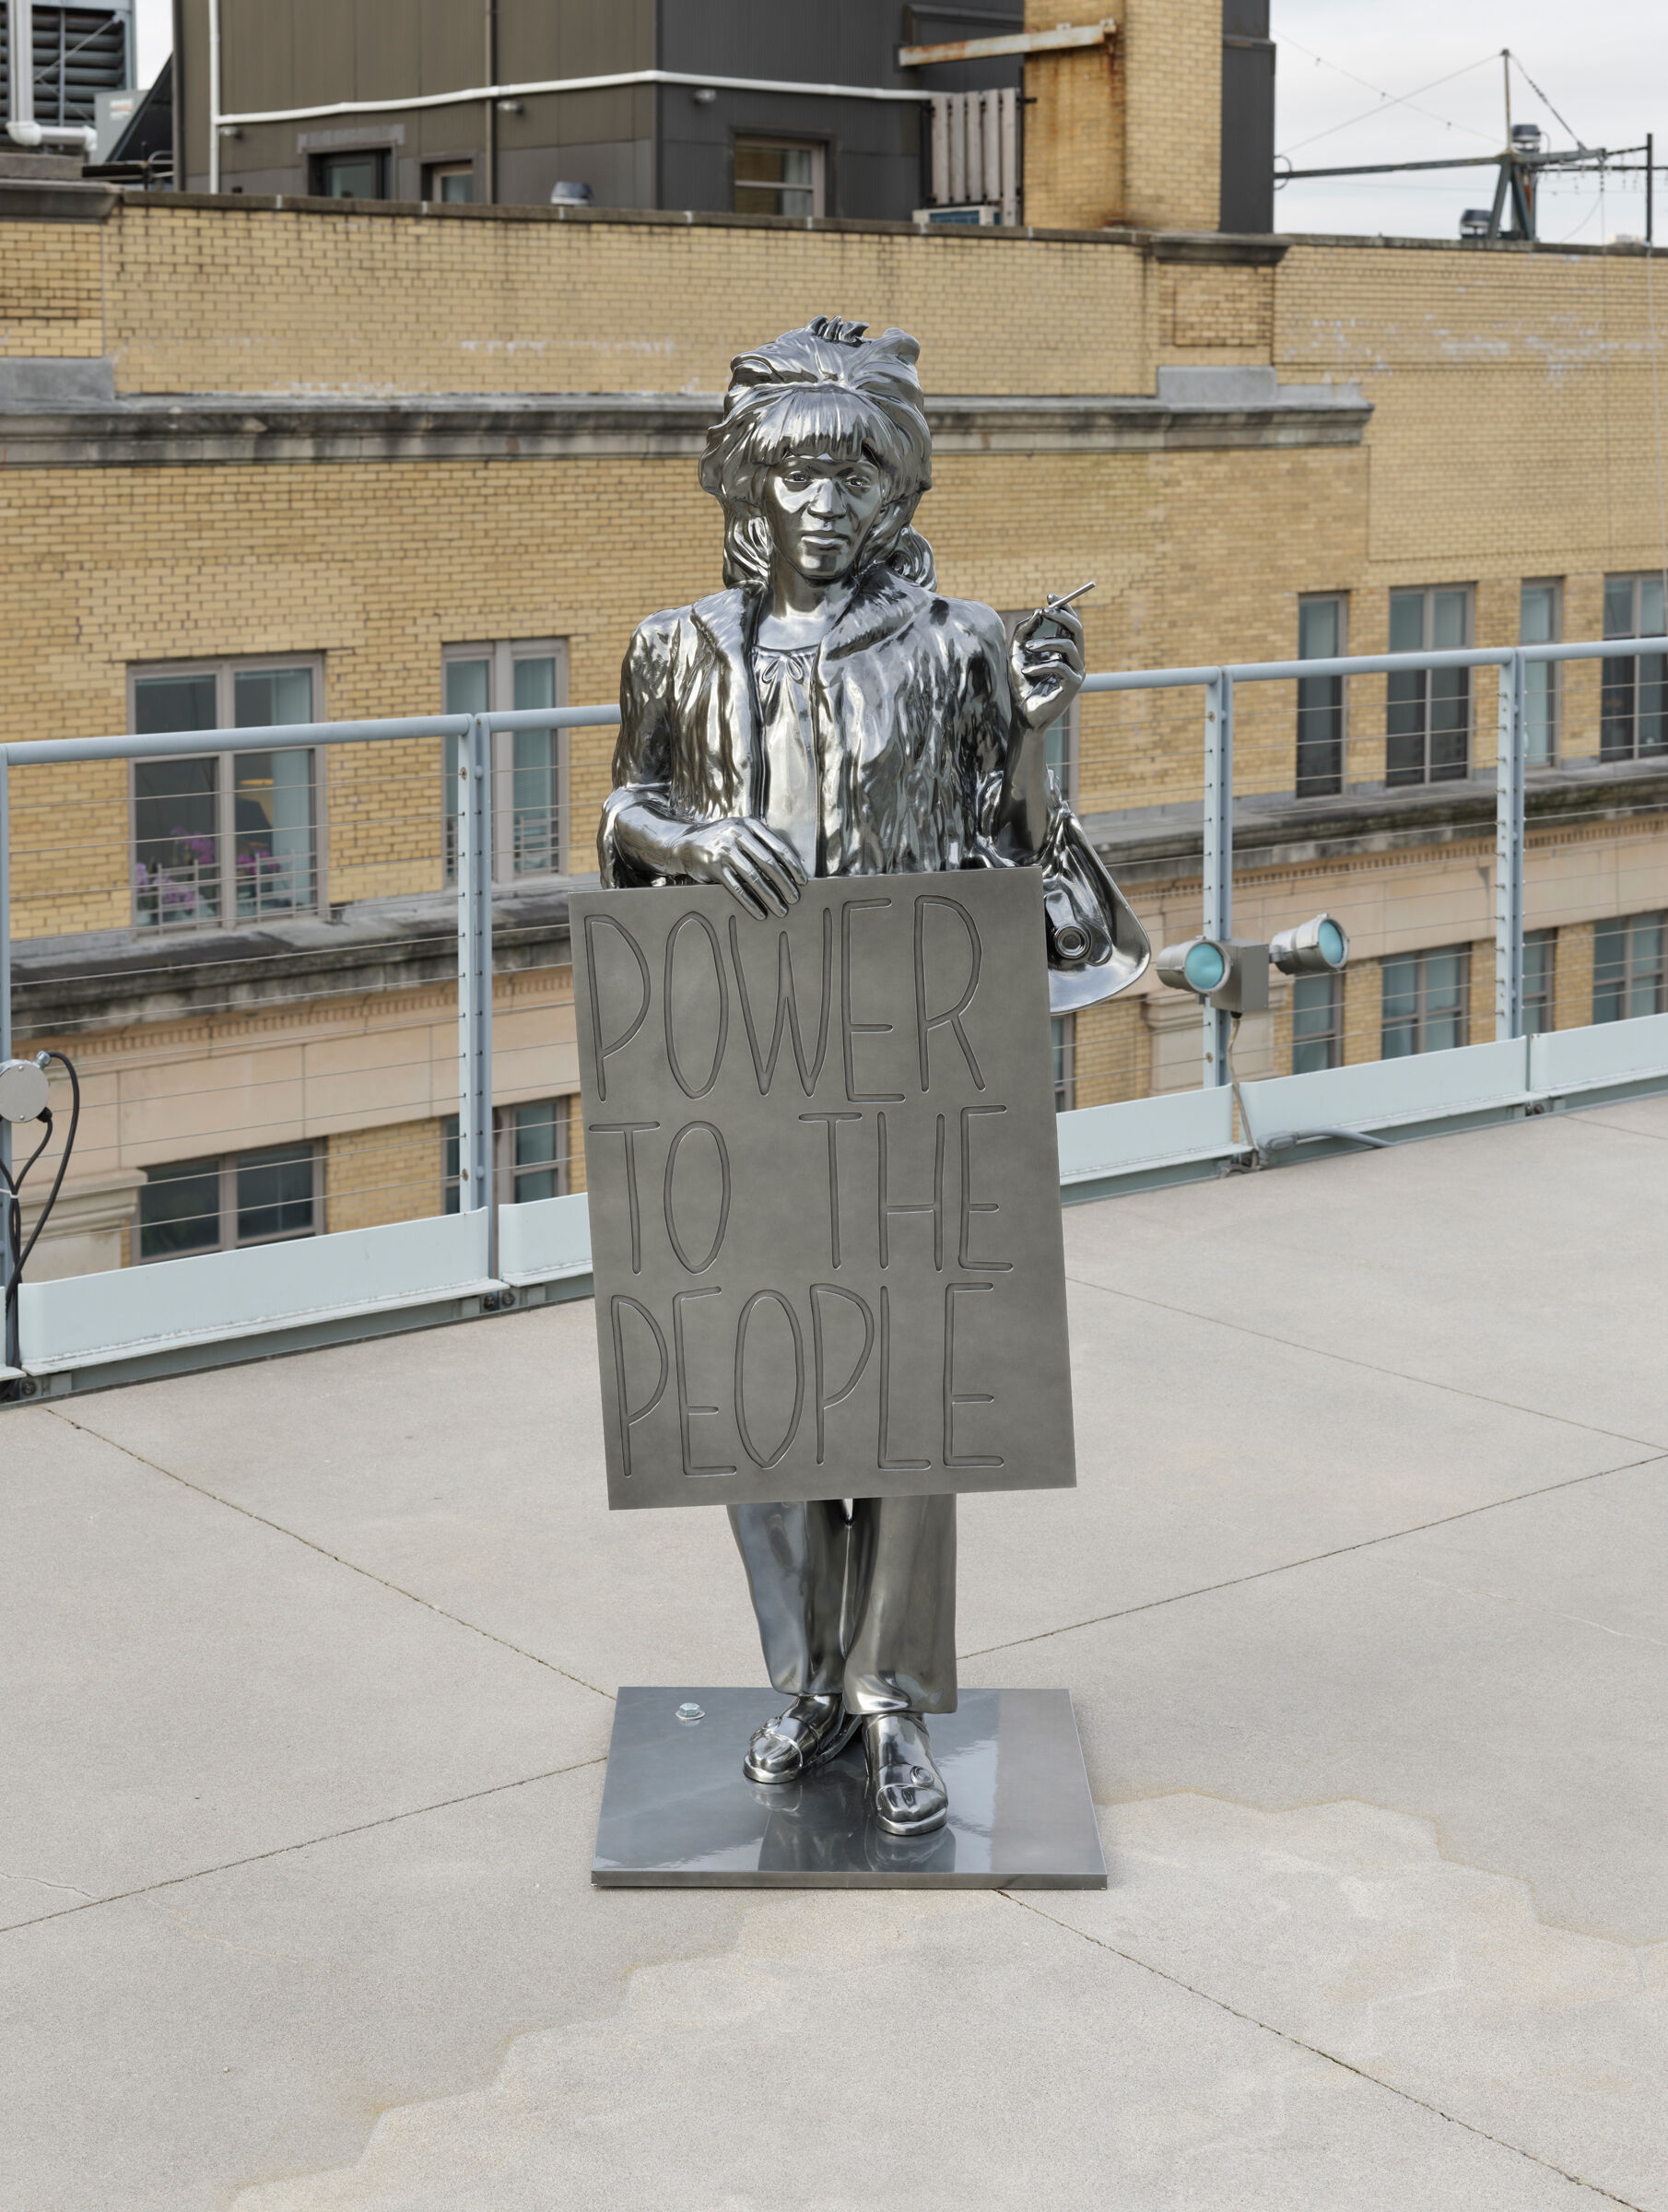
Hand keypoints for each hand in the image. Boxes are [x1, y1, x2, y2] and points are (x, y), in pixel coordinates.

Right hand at [674, 816, 805, 918]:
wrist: (685, 843)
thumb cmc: (721, 841)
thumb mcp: (740, 832)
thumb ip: (760, 842)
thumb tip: (789, 868)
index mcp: (750, 825)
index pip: (778, 847)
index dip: (793, 866)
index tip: (803, 882)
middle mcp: (737, 834)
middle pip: (768, 863)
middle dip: (784, 884)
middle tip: (795, 899)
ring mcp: (724, 850)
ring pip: (754, 878)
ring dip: (770, 896)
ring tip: (781, 909)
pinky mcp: (713, 866)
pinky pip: (736, 888)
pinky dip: (750, 903)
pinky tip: (760, 913)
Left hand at [1009, 603, 1084, 731]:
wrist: (1023, 715)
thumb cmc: (1021, 686)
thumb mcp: (1017, 653)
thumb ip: (1024, 632)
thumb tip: (1037, 612)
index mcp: (1064, 651)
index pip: (1070, 623)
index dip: (1063, 606)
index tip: (1049, 595)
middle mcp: (1074, 660)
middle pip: (1077, 629)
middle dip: (1061, 616)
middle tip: (1044, 611)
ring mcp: (1076, 673)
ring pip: (1068, 645)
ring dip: (1045, 642)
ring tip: (1029, 647)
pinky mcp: (1073, 686)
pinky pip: (1059, 666)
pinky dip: (1040, 666)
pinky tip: (1027, 673)